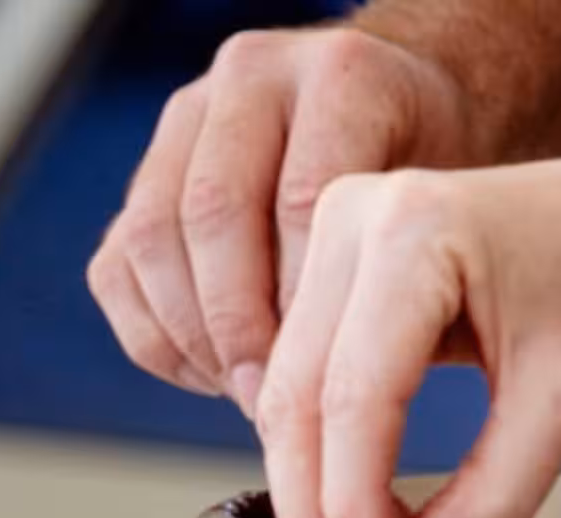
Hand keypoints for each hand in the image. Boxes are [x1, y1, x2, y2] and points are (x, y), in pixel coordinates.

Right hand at [86, 27, 473, 418]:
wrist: (398, 111)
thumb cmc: (429, 170)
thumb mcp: (444, 203)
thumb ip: (393, 263)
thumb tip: (331, 379)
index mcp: (339, 76)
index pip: (298, 199)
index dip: (300, 304)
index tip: (320, 377)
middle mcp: (250, 78)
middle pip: (210, 213)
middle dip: (235, 326)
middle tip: (269, 398)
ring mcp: (187, 121)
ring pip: (148, 240)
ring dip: (189, 336)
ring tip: (242, 391)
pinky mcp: (145, 175)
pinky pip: (117, 270)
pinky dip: (155, 338)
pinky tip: (210, 374)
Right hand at [258, 139, 560, 517]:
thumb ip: (488, 502)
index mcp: (418, 231)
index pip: (353, 399)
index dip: (352, 509)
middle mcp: (355, 216)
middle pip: (296, 400)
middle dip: (317, 512)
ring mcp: (332, 230)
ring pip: (282, 395)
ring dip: (309, 491)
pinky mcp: (328, 261)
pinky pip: (296, 376)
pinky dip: (318, 453)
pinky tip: (356, 504)